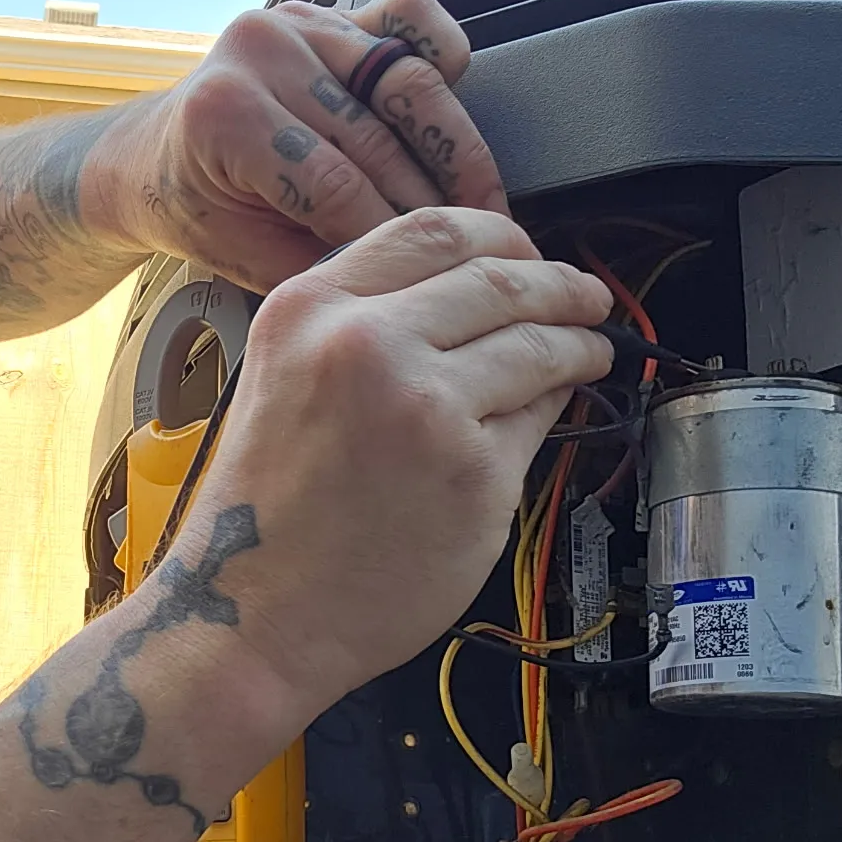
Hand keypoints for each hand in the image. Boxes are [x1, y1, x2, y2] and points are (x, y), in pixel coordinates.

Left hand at [98, 0, 504, 288]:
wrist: (155, 156)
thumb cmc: (196, 208)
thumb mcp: (241, 257)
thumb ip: (315, 264)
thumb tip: (399, 278)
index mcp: (223, 112)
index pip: (336, 186)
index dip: (389, 240)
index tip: (427, 281)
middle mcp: (262, 50)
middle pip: (381, 136)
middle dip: (431, 205)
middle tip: (470, 253)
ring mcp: (302, 22)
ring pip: (411, 81)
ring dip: (457, 150)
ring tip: (481, 206)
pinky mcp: (335, 13)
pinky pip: (411, 18)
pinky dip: (445, 59)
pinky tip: (453, 116)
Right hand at [178, 209, 612, 712]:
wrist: (252, 612)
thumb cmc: (266, 510)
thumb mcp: (281, 376)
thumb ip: (358, 323)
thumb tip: (468, 291)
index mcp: (309, 309)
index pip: (433, 229)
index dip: (500, 234)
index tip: (527, 252)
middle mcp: (366, 343)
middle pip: (501, 277)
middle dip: (560, 283)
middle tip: (585, 296)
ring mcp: (426, 406)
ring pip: (537, 343)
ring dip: (577, 341)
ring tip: (589, 349)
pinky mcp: (474, 470)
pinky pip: (539, 418)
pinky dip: (554, 408)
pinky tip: (553, 410)